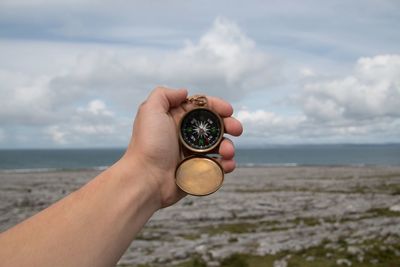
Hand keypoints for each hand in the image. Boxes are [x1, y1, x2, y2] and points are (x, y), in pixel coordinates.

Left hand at [123, 87, 242, 207]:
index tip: (228, 110)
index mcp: (176, 119)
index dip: (217, 106)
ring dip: (228, 146)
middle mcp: (185, 135)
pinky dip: (226, 164)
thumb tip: (184, 92)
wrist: (146, 178)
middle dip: (229, 126)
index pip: (202, 108)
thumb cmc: (148, 144)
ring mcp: (191, 154)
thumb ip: (165, 95)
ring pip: (218, 147)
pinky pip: (217, 166)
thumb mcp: (150, 110)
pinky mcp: (196, 170)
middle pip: (214, 127)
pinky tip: (227, 164)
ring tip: (227, 152)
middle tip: (237, 130)